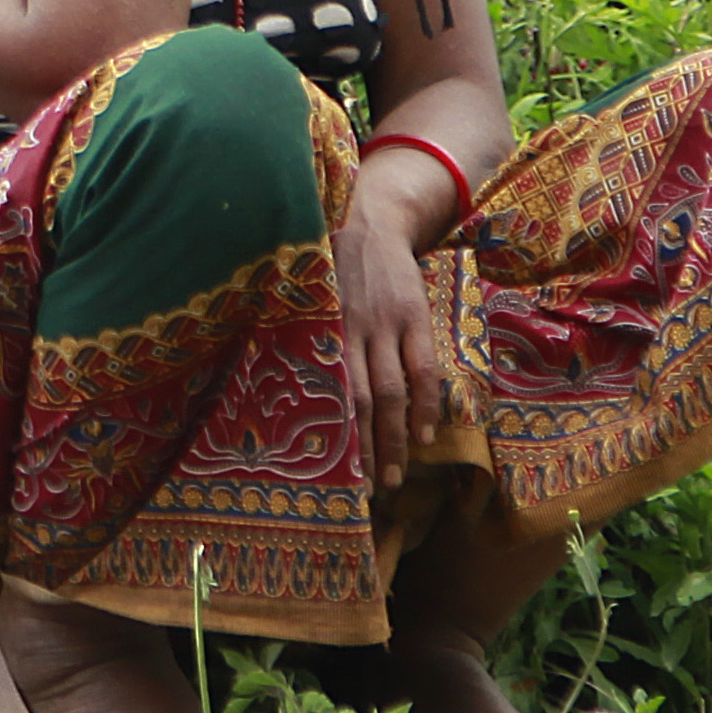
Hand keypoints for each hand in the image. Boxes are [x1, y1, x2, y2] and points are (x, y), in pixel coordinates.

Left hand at [332, 195, 448, 481]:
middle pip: (363, 402)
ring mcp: (387, 325)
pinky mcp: (414, 318)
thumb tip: (285, 395)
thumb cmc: (333, 272)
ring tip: (398, 477)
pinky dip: (425, 407)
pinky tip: (426, 436)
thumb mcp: (312, 304)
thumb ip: (308, 343)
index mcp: (323, 332)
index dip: (335, 437)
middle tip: (370, 490)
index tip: (332, 476)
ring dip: (397, 440)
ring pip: (394, 393)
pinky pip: (424, 370)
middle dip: (367, 451)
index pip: (331, 394)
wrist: (370, 221)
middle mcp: (352, 331)